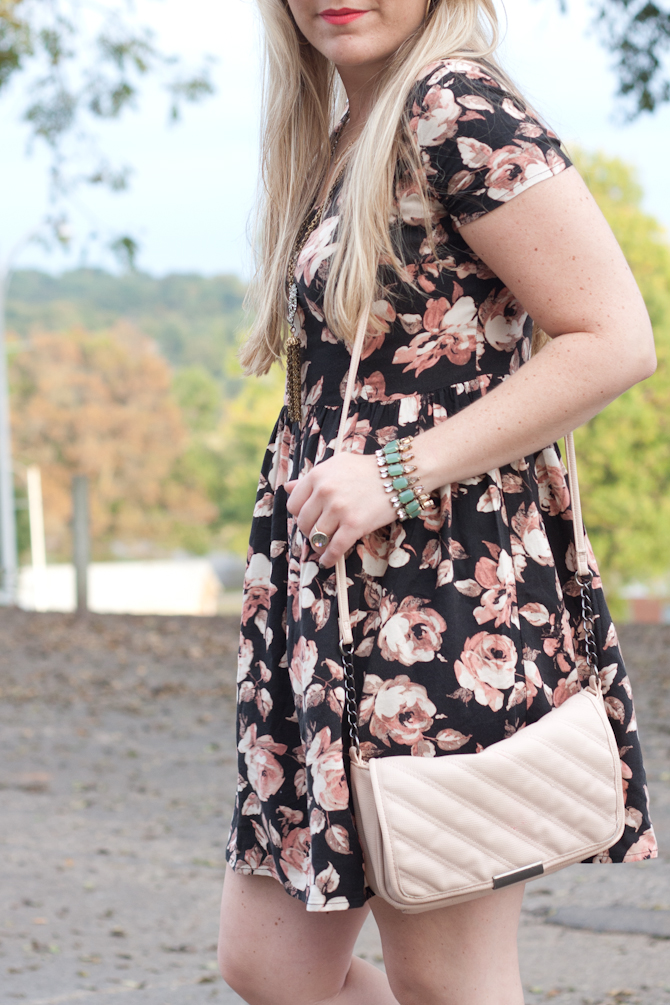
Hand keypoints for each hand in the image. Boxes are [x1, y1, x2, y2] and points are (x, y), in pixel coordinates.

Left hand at [285, 452, 395, 567]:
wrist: (398, 474)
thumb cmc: (367, 469)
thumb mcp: (335, 465)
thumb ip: (310, 477)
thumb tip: (287, 488)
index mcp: (318, 475)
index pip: (294, 504)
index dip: (299, 515)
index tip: (308, 519)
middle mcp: (325, 491)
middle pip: (303, 522)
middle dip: (309, 531)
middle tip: (318, 533)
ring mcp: (339, 509)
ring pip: (317, 537)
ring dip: (318, 546)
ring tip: (323, 548)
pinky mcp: (354, 525)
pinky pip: (335, 548)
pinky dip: (328, 558)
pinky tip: (327, 561)